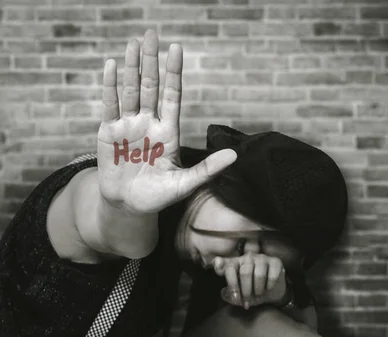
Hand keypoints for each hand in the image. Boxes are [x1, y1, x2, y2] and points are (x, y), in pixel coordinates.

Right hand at [97, 29, 235, 214]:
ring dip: (132, 67)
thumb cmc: (158, 197)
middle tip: (152, 34)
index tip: (176, 49)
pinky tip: (112, 65)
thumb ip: (207, 169)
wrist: (128, 207)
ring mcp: (128, 126)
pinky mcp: (109, 132)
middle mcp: (149, 123)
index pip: (172, 96)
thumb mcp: (185, 184)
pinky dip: (110, 85)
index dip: (174, 73)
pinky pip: (109, 104)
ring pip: (130, 90)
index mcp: (169, 132)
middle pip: (151, 86)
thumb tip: (235, 156)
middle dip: (151, 61)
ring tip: (135, 43)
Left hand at [212, 253, 288, 308]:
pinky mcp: (276, 262)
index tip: (229, 288)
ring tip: (258, 295)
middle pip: (245, 273)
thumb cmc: (252, 291)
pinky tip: (268, 288)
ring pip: (259, 274)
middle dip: (246, 291)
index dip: (229, 279)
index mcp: (235, 263)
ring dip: (258, 290)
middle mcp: (248, 258)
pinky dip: (269, 286)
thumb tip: (223, 293)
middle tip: (247, 301)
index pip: (229, 268)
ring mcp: (262, 258)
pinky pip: (272, 275)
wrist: (271, 291)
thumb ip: (229, 295)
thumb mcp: (239, 296)